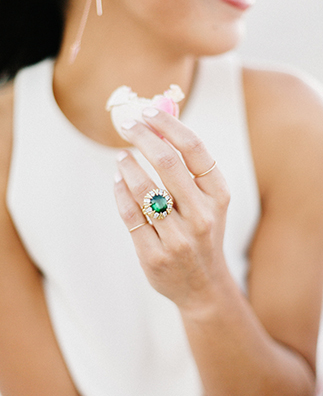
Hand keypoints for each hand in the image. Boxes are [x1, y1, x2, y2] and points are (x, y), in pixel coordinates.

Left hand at [114, 107, 229, 311]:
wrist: (203, 285)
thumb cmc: (202, 232)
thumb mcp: (208, 202)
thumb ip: (189, 168)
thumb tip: (159, 127)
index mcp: (218, 195)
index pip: (193, 148)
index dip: (168, 124)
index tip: (148, 111)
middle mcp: (201, 215)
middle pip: (166, 161)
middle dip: (141, 135)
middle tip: (127, 124)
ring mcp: (178, 237)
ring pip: (143, 188)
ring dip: (127, 164)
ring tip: (121, 155)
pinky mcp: (154, 254)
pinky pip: (129, 214)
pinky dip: (119, 191)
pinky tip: (118, 180)